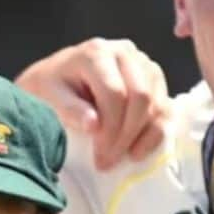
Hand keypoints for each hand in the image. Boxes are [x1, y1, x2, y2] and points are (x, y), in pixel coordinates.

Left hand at [16, 38, 170, 170]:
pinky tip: (136, 152)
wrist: (54, 77)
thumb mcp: (47, 96)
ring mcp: (144, 65)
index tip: (98, 155)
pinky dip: (157, 133)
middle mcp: (125, 52)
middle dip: (126, 135)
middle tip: (107, 161)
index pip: (115, 92)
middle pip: (140, 96)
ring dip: (140, 136)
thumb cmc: (48, 87)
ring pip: (157, 103)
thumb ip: (69, 109)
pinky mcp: (154, 81)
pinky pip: (166, 108)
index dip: (110, 128)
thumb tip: (94, 126)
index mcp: (97, 53)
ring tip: (117, 158)